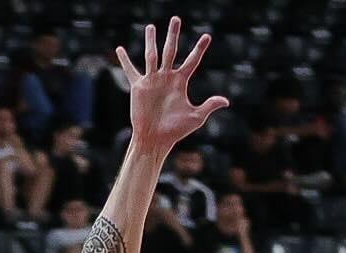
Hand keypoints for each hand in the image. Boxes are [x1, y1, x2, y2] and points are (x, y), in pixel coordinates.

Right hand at [119, 19, 227, 152]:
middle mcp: (166, 77)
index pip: (192, 61)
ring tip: (150, 26)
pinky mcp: (139, 86)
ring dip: (150, 40)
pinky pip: (131, 70)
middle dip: (173, 35)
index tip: (207, 36)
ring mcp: (152, 80)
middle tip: (176, 19)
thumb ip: (209, 106)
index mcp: (180, 82)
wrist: (155, 140)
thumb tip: (226, 102)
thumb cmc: (175, 131)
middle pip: (171, 50)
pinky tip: (119, 49)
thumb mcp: (195, 118)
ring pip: (152, 55)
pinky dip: (124, 60)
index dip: (200, 49)